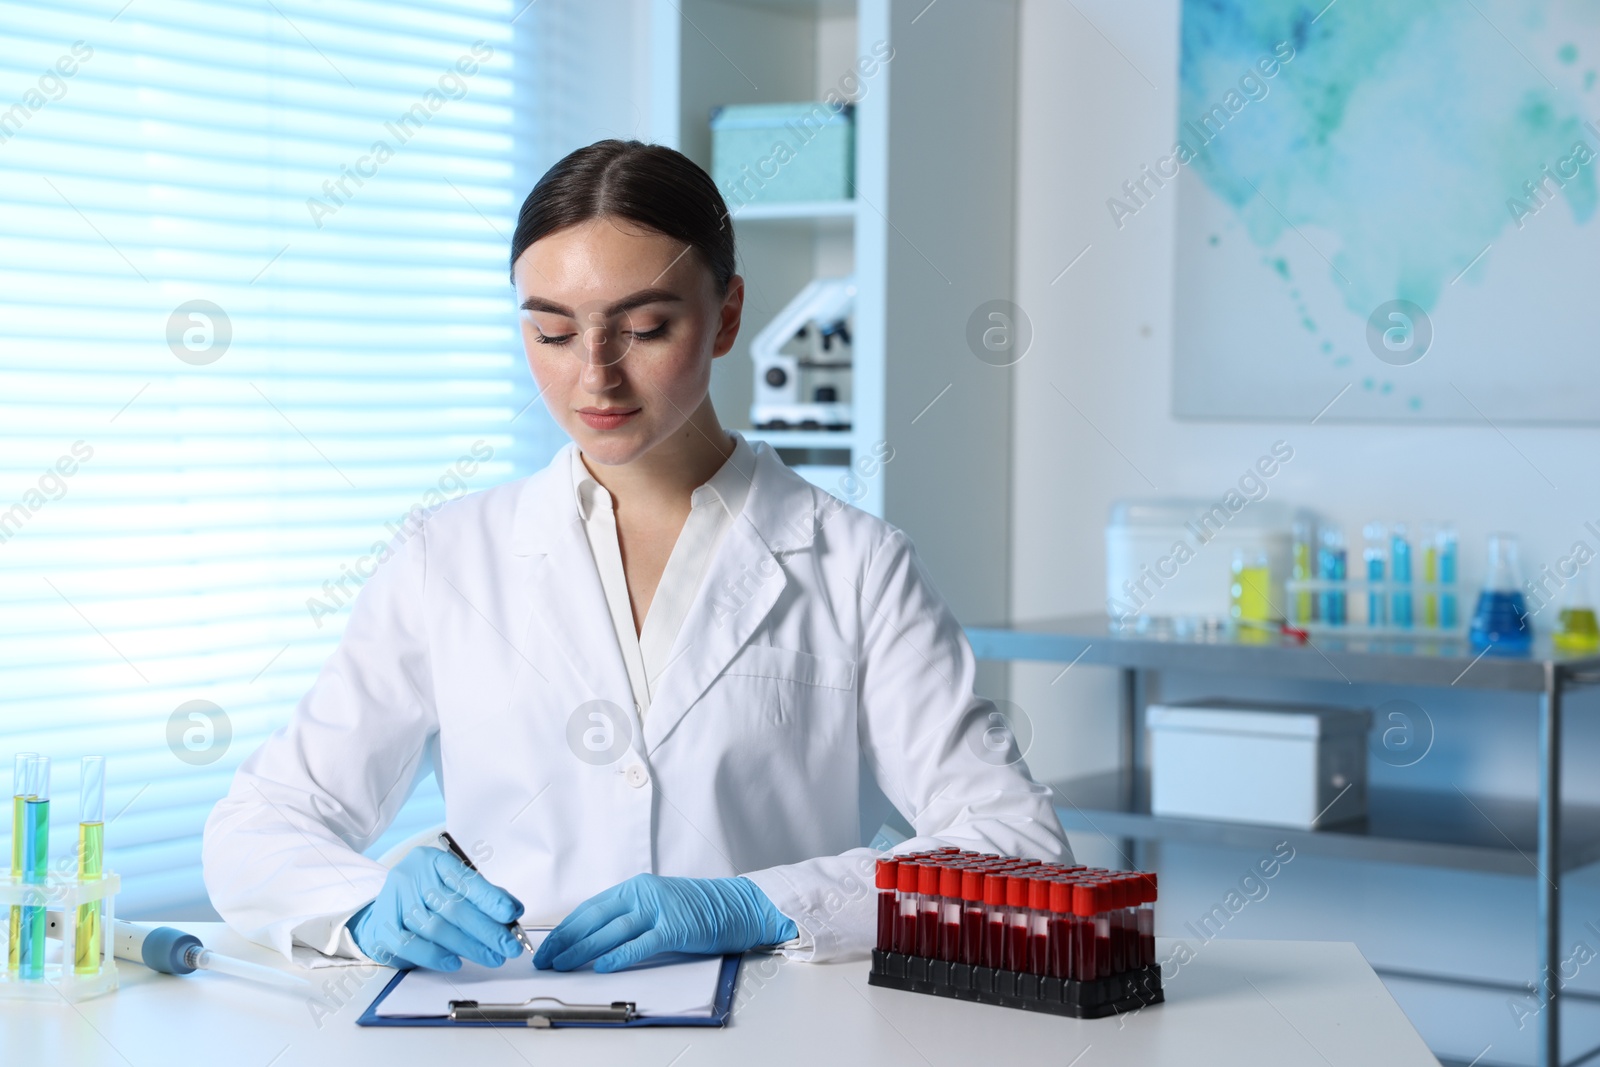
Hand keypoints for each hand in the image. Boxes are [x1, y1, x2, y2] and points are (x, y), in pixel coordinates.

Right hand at [346, 846, 524, 970]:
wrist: (386, 909)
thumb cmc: (427, 896)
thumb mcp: (454, 887)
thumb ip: (483, 895)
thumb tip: (513, 910)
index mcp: (433, 861)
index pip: (465, 879)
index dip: (489, 898)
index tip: (510, 915)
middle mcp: (413, 877)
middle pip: (454, 907)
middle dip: (487, 930)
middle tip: (509, 946)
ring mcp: (396, 902)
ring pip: (436, 928)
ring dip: (468, 946)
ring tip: (492, 957)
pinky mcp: (384, 927)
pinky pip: (411, 945)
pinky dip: (435, 955)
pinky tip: (454, 962)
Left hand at [533, 874, 797, 972]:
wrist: (735, 905)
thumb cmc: (695, 909)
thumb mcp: (654, 906)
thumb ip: (627, 917)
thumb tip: (592, 940)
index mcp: (634, 888)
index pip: (589, 908)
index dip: (565, 928)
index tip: (547, 946)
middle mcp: (642, 893)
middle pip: (594, 918)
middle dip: (566, 940)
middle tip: (546, 959)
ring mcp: (659, 908)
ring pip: (612, 931)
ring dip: (584, 950)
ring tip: (564, 965)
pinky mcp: (675, 926)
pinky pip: (641, 943)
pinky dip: (620, 955)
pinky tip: (604, 966)